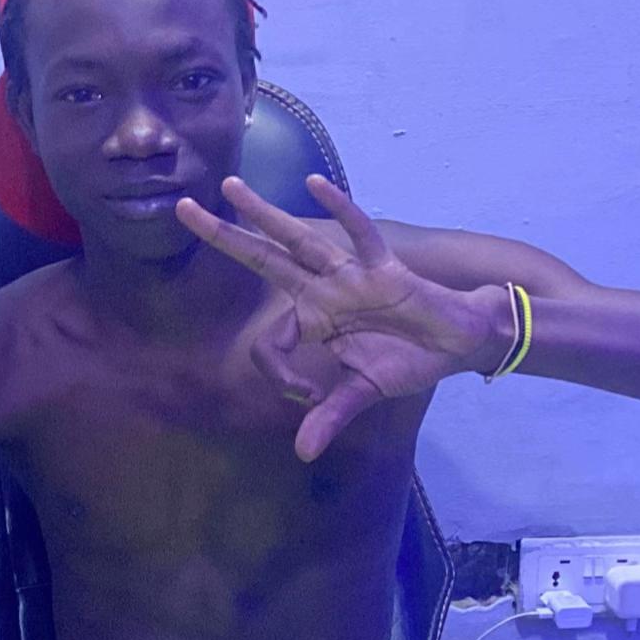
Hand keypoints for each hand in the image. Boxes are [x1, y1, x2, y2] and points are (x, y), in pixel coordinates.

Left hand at [173, 174, 507, 459]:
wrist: (456, 342)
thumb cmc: (408, 360)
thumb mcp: (363, 393)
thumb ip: (331, 416)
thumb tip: (303, 454)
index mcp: (313, 319)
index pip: (270, 340)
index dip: (277, 374)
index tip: (303, 396)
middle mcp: (322, 290)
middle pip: (263, 259)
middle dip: (223, 237)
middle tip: (182, 209)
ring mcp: (349, 275)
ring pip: (299, 240)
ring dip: (264, 214)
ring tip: (229, 186)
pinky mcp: (384, 268)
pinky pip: (359, 235)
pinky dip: (339, 209)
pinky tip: (314, 185)